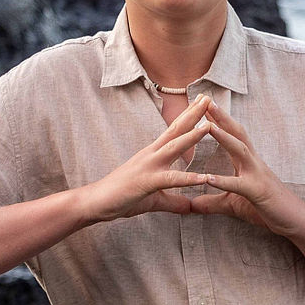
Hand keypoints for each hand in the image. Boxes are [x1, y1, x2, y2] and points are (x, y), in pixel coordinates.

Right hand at [76, 94, 212, 223]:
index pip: (174, 130)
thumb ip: (174, 201)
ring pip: (174, 148)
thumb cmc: (121, 196)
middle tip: (208, 97)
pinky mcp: (146, 183)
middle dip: (193, 114)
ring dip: (192, 136)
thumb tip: (190, 207)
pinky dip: (188, 179)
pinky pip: (171, 180)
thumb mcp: (154, 199)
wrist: (95, 202)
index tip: (202, 101)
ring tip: (210, 126)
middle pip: (175, 130)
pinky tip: (204, 178)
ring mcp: (148, 166)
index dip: (188, 115)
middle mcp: (151, 155)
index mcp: (153, 154)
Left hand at [191, 100, 304, 237]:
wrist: (296, 220)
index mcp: (247, 162)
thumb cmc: (268, 209)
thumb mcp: (234, 205)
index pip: (232, 135)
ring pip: (240, 150)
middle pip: (237, 134)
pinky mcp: (258, 193)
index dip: (219, 120)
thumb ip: (212, 202)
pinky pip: (239, 186)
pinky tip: (208, 179)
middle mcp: (253, 163)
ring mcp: (257, 175)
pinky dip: (224, 181)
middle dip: (221, 117)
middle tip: (205, 101)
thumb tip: (191, 206)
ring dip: (224, 137)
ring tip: (207, 126)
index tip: (204, 105)